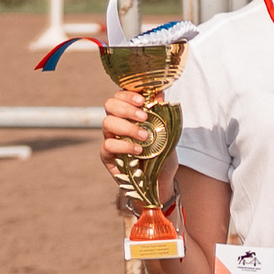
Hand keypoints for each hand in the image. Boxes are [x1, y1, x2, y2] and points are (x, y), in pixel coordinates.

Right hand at [101, 91, 157, 216]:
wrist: (159, 179)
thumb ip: (162, 114)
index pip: (120, 96)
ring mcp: (110, 137)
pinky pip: (108, 145)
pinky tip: (139, 150)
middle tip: (144, 117)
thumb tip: (159, 94)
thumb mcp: (167, 132)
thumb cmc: (161, 153)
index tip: (143, 101)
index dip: (128, 95)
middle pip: (109, 104)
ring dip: (128, 127)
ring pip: (107, 122)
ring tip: (145, 136)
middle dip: (127, 108)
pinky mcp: (107, 155)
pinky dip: (124, 146)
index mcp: (128, 114)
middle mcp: (116, 122)